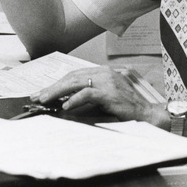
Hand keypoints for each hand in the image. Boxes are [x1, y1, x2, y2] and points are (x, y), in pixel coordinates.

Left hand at [31, 66, 156, 122]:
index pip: (74, 75)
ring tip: (46, 100)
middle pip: (72, 77)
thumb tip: (65, 101)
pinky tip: (66, 106)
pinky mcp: (110, 93)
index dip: (58, 83)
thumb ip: (88, 95)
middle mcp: (104, 73)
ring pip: (76, 83)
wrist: (147, 115)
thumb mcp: (105, 98)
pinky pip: (88, 94)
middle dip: (53, 87)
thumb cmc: (126, 108)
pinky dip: (75, 100)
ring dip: (58, 92)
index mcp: (102, 72)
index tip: (44, 92)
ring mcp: (107, 81)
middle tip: (39, 96)